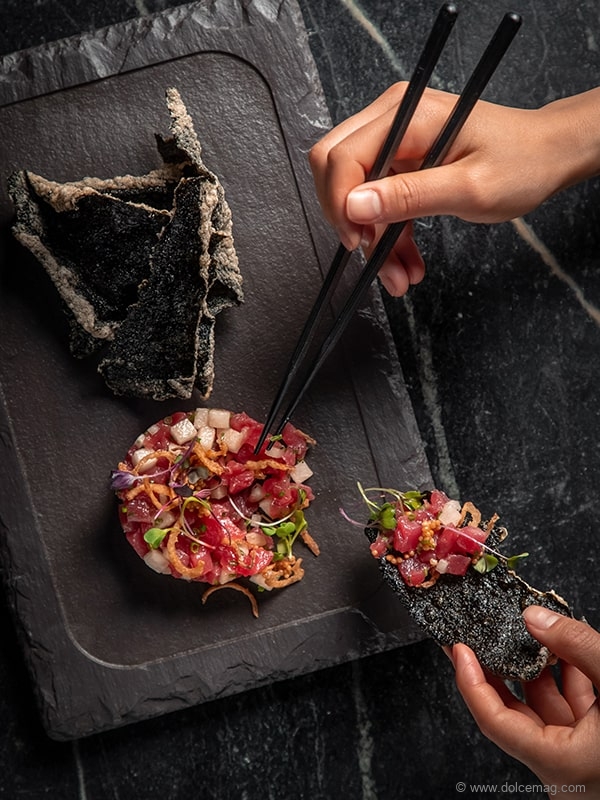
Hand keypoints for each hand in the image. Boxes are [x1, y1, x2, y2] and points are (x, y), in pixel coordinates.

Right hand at [309, 83, 599, 295]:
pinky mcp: (402, 160)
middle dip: (349, 221)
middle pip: (336, 169)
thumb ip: (410, 196)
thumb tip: (355, 206)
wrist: (547, 157)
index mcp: (407, 116)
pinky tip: (406, 262)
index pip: (342, 156)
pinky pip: (379, 202)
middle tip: (371, 254)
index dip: (340, 203)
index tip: (357, 240)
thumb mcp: (469, 188)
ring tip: (398, 275)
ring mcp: (397, 140)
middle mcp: (394, 120)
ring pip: (356, 193)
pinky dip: (388, 235)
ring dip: (373, 239)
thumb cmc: (521, 163)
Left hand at [449, 605, 599, 796]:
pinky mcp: (598, 749)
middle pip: (514, 713)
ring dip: (539, 668)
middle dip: (498, 669)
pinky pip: (574, 711)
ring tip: (528, 630)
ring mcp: (582, 760)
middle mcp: (565, 768)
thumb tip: (534, 617)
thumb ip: (579, 648)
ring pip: (546, 709)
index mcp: (562, 764)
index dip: (470, 681)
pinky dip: (570, 679)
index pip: (494, 721)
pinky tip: (569, 650)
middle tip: (476, 633)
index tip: (458, 647)